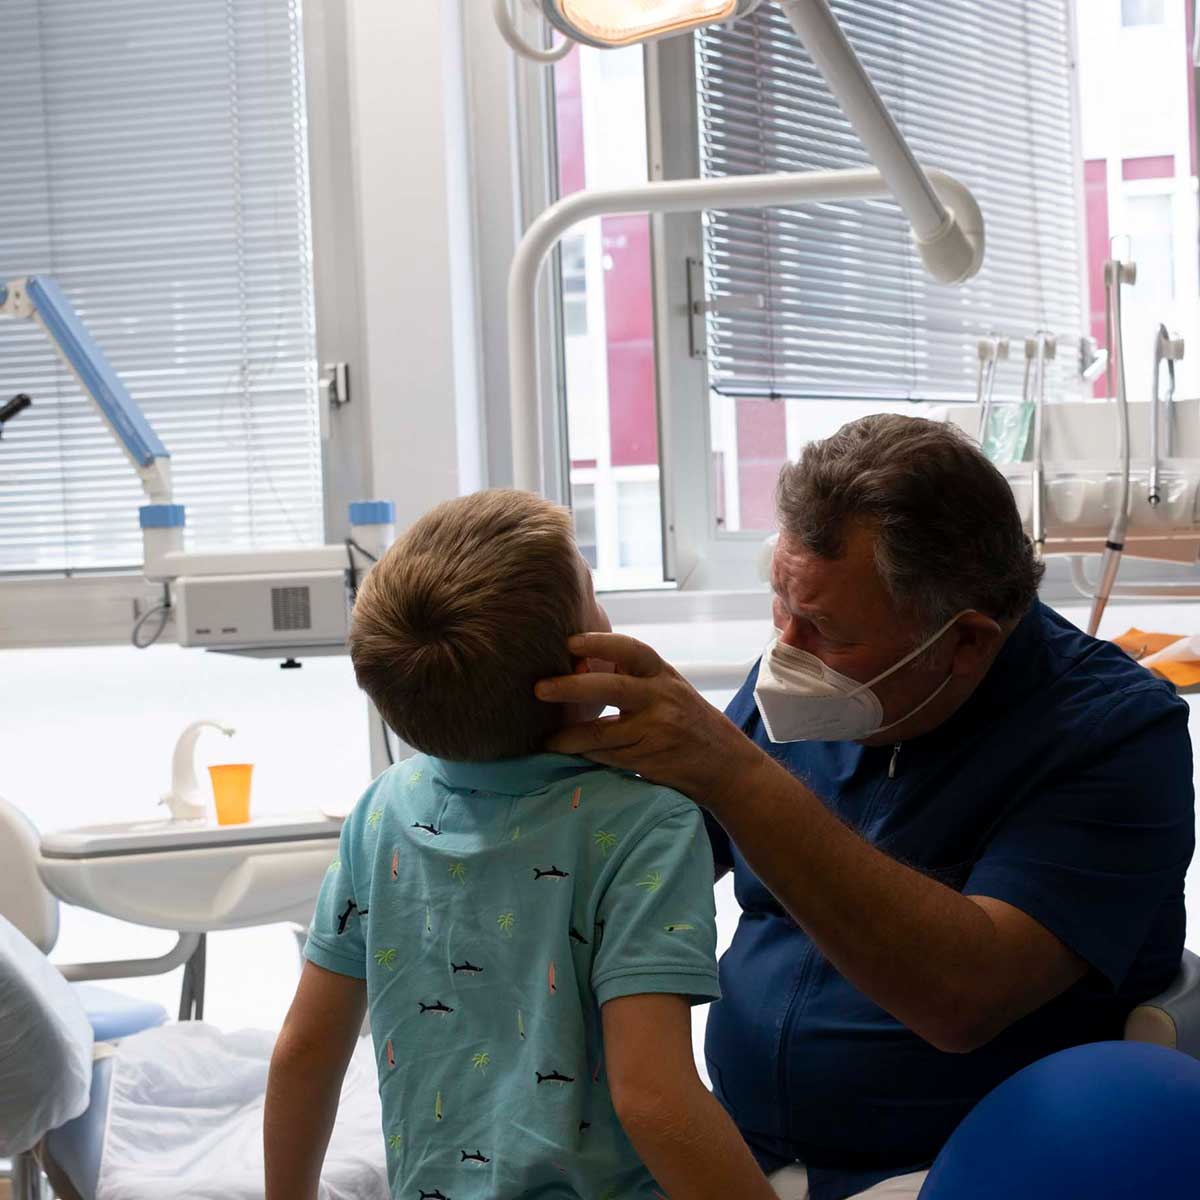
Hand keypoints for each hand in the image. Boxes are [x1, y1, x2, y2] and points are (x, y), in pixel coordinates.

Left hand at [536, 632, 766, 806]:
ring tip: (546, 738)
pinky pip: (607, 757)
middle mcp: (662, 699)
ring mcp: (656, 732)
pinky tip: (566, 752)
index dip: (600, 643)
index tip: (570, 643)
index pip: (632, 650)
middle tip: (540, 688)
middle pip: (611, 688)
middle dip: (572, 687)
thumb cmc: (688, 721)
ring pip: (601, 733)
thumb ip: (631, 676)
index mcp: (664, 675)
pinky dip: (584, 754)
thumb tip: (577, 665)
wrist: (727, 765)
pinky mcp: (649, 761)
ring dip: (568, 736)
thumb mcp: (667, 689)